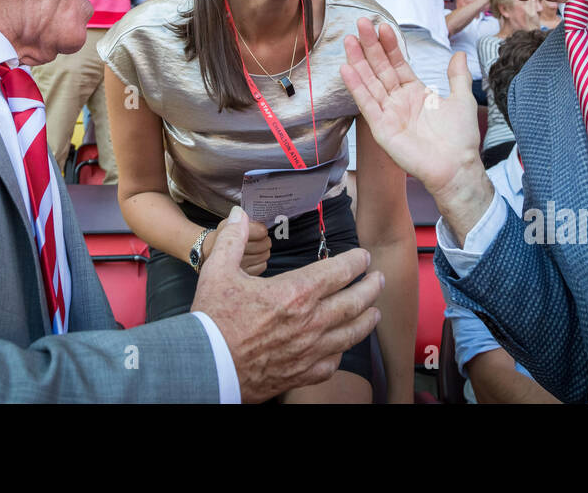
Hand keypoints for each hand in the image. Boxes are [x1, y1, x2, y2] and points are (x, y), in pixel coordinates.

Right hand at [191, 206, 382, 402]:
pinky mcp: (303, 374)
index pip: (338, 272)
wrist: (208, 367)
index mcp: (295, 293)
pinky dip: (341, 352)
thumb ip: (233, 240)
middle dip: (370, 287)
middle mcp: (310, 321)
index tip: (363, 256)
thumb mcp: (217, 271)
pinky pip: (332, 363)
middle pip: (354, 301)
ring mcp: (310, 350)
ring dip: (366, 320)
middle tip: (379, 278)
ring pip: (351, 334)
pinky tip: (342, 347)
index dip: (355, 261)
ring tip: (375, 312)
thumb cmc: (213, 320)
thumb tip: (240, 214)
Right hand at [203, 216, 271, 275]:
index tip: (260, 229)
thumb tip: (243, 213)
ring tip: (256, 247)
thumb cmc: (220, 237)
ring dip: (263, 250)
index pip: (259, 232)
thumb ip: (238, 219)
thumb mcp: (226, 224)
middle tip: (260, 238)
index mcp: (230, 237)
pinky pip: (262, 266)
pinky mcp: (244, 276)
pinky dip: (261, 261)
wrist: (208, 254)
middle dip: (264, 240)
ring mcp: (239, 268)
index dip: (262, 230)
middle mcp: (234, 255)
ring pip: (264, 255)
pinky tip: (254, 258)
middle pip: (264, 244)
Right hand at [339, 18, 490, 239]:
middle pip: (380, 68)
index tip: (382, 26)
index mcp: (415, 92)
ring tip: (349, 40)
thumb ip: (456, 76)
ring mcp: (388, 113)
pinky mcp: (381, 128)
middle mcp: (398, 100)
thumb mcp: (461, 99)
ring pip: (370, 82)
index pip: (397, 63)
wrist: (456, 165)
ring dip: (358, 61)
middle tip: (360, 23)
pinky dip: (356, 87)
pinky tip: (346, 69)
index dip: (389, 45)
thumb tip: (459, 54)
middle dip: (370, 46)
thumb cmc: (460, 138)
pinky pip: (366, 104)